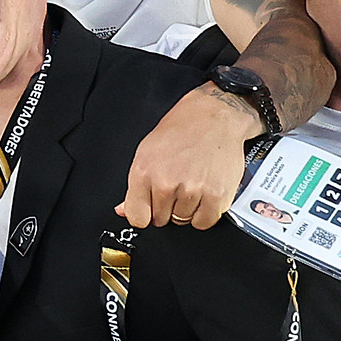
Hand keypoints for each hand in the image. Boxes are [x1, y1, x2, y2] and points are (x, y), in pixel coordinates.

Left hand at [117, 83, 258, 229]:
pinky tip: (203, 194)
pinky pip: (204, 222)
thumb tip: (124, 210)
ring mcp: (192, 191)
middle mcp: (166, 183)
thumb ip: (135, 186)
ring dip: (186, 208)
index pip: (137, 217)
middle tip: (175, 186)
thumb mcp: (147, 152)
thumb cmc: (180, 131)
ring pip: (183, 221)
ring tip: (191, 184)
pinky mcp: (216, 197)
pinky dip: (204, 213)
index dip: (143, 215)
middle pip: (161, 220)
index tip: (149, 210)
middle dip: (166, 207)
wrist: (213, 118)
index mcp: (144, 173)